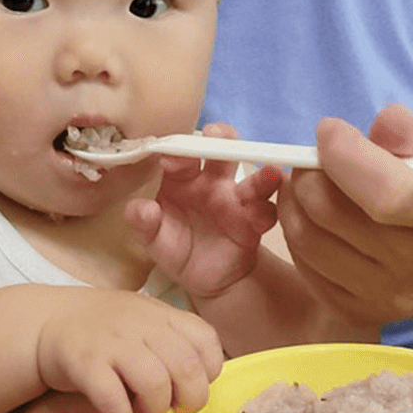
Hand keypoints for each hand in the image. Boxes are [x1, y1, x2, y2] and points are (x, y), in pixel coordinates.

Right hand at [36, 289, 223, 412]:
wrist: (44, 324)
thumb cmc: (103, 333)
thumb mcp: (144, 324)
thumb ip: (173, 346)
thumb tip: (200, 384)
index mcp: (160, 314)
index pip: (205, 340)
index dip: (208, 370)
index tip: (195, 386)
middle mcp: (139, 324)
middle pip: (185, 365)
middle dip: (190, 398)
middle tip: (178, 410)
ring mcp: (111, 342)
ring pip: (154, 382)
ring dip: (156, 408)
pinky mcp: (83, 362)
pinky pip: (113, 397)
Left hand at [125, 123, 281, 298]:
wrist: (203, 278)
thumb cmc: (175, 247)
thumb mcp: (152, 238)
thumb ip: (143, 222)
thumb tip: (142, 209)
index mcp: (183, 177)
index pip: (181, 154)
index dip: (176, 151)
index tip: (169, 160)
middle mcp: (212, 181)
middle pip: (221, 151)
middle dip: (223, 139)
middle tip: (218, 134)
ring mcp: (236, 200)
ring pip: (252, 179)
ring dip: (261, 176)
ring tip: (270, 174)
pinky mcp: (254, 222)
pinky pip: (265, 212)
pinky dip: (266, 211)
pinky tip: (261, 214)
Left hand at [277, 103, 412, 328]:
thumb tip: (386, 123)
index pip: (388, 194)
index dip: (345, 157)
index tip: (329, 130)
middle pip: (335, 214)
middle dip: (310, 173)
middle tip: (314, 156)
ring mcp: (396, 298)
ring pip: (309, 239)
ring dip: (295, 200)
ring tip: (310, 180)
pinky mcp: (363, 313)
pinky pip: (304, 265)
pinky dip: (298, 231)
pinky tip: (315, 214)